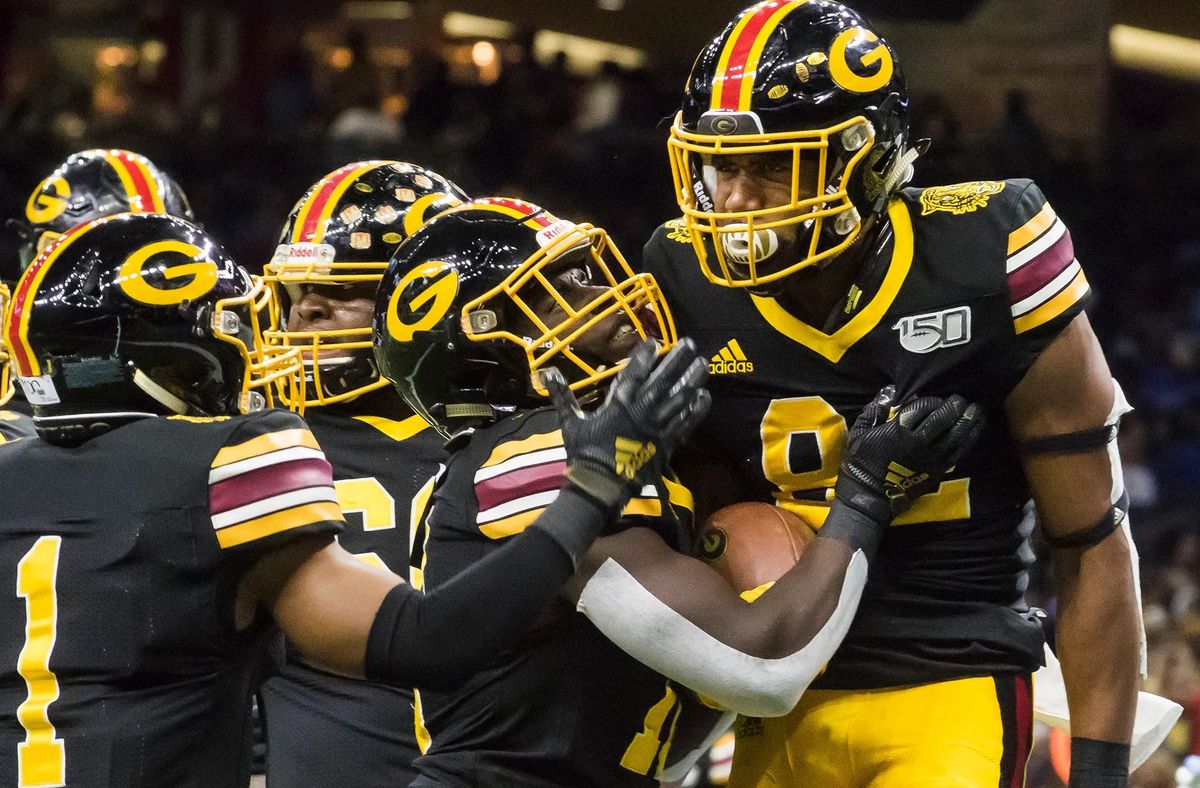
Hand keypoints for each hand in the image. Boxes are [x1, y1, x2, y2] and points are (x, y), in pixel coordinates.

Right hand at [545, 338, 710, 509]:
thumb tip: (547, 372)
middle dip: (676, 361)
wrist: (600, 486)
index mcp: (618, 406)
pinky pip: (684, 425)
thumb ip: (563, 396)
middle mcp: (640, 413)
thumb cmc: (584, 453)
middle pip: (662, 382)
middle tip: (690, 344)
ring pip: (678, 400)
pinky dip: (695, 411)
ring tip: (703, 364)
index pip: (633, 375)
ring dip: (691, 381)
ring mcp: (656, 429)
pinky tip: (705, 397)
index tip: (653, 341)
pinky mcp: (665, 445)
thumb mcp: (570, 423)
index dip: (643, 357)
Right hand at [835, 389, 983, 526]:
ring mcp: (931, 458)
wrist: (869, 496)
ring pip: (957, 435)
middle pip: (944, 419)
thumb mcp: (859, 432)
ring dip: (969, 421)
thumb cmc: (861, 463)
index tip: (936, 397)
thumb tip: (889, 392)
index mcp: (899, 431)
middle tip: (961, 398)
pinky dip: (970, 439)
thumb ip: (874, 410)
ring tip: (976, 409)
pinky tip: (976, 429)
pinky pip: (959, 451)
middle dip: (955, 406)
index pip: (923, 408)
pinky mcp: (938, 470)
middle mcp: (919, 443)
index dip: (933, 400)